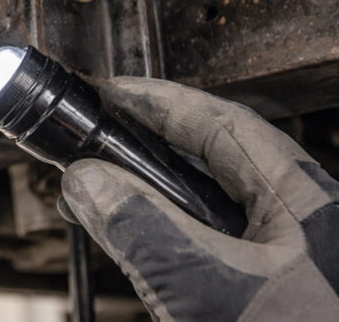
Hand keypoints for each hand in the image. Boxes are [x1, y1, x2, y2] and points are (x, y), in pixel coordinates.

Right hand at [61, 77, 338, 321]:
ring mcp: (293, 265)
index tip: (110, 94)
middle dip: (152, 149)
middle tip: (97, 144)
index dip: (161, 102)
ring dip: (158, 200)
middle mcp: (304, 224)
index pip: (222, 125)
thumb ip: (143, 228)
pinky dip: (174, 245)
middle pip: (219, 164)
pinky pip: (219, 255)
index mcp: (304, 202)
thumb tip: (88, 180)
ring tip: (106, 199)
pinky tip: (146, 256)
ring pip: (216, 212)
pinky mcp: (277, 299)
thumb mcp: (208, 291)